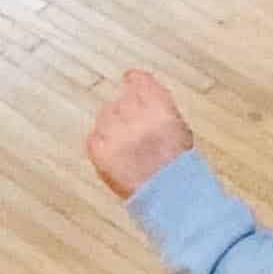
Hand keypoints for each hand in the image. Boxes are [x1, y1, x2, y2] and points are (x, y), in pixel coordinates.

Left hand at [87, 70, 193, 199]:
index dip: (133, 83)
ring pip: (104, 117)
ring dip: (112, 130)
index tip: (131, 84)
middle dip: (124, 114)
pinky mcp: (98, 147)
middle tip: (134, 133)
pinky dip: (102, 148)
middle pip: (119, 101)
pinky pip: (93, 139)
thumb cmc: (179, 165)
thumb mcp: (179, 126)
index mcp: (156, 101)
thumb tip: (146, 97)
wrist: (170, 195)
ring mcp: (112, 128)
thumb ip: (159, 107)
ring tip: (127, 151)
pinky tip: (117, 160)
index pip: (135, 78)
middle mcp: (132, 110)